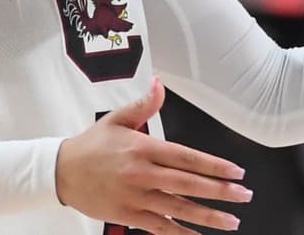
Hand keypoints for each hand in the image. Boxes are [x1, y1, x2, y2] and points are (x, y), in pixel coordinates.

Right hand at [54, 79, 251, 234]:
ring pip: (177, 209)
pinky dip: (178, 233)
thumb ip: (144, 104)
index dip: (214, 166)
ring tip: (231, 220)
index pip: (187, 158)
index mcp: (144, 148)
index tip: (236, 172)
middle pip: (188, 185)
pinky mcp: (126, 215)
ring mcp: (135, 197)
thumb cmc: (91, 145)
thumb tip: (159, 84)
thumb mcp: (117, 119)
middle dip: (219, 191)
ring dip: (206, 215)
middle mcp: (142, 174)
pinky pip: (157, 227)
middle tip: (244, 196)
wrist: (60, 172)